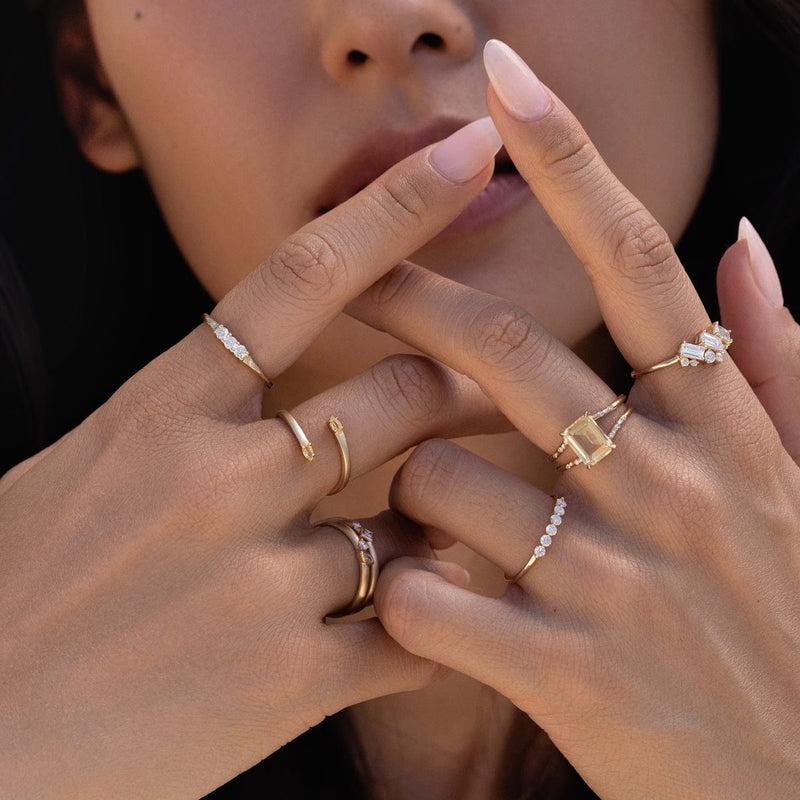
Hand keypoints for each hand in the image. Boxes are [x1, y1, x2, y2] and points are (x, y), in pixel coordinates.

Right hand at [0, 119, 505, 798]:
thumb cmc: (30, 585)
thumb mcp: (102, 463)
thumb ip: (202, 419)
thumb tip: (301, 397)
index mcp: (166, 410)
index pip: (302, 276)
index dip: (396, 209)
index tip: (467, 153)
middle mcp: (220, 479)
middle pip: (397, 394)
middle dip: (467, 385)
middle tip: (504, 387)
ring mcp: (260, 581)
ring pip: (419, 520)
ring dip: (448, 517)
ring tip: (452, 527)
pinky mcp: (290, 683)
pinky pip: (413, 631)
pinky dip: (438, 615)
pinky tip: (435, 618)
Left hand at [348, 41, 799, 798]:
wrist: (798, 789)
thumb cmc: (787, 626)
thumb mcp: (799, 483)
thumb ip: (774, 361)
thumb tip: (747, 242)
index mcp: (717, 429)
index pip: (637, 262)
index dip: (572, 160)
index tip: (508, 82)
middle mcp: (664, 483)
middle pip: (502, 351)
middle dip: (412, 303)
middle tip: (355, 279)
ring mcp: (612, 577)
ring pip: (439, 482)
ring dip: (411, 493)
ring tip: (431, 526)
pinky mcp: (565, 672)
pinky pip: (425, 600)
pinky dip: (403, 596)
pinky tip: (423, 611)